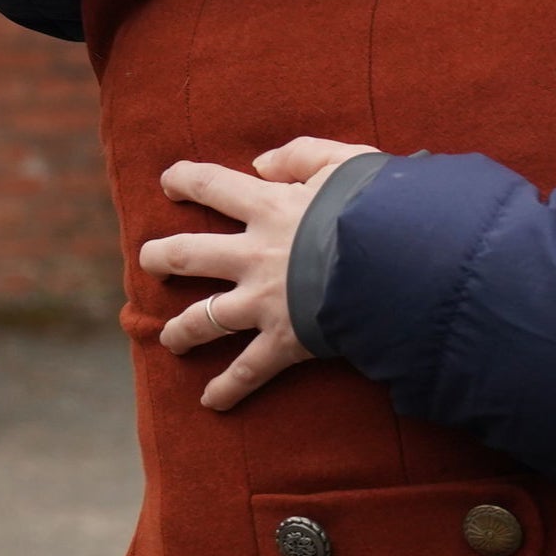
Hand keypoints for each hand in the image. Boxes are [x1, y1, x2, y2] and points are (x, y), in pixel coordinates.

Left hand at [139, 136, 378, 410]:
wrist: (404, 261)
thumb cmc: (382, 207)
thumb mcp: (347, 162)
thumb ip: (302, 154)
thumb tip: (262, 163)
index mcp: (268, 208)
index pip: (211, 185)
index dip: (185, 180)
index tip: (170, 182)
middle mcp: (254, 256)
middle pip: (187, 254)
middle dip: (160, 257)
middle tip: (151, 260)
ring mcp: (264, 302)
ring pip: (204, 318)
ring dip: (182, 330)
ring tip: (171, 339)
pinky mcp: (286, 340)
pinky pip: (250, 369)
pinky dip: (229, 388)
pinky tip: (211, 402)